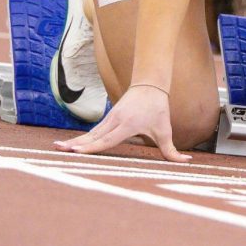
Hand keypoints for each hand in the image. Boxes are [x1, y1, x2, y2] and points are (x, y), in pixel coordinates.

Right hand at [53, 84, 190, 161]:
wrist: (149, 85)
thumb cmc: (158, 108)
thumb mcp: (165, 130)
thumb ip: (172, 150)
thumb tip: (186, 161)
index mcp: (127, 124)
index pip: (107, 139)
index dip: (92, 147)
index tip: (78, 151)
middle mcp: (115, 121)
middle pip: (93, 136)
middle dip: (77, 144)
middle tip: (59, 150)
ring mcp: (110, 119)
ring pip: (91, 133)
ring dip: (75, 141)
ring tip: (58, 148)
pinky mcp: (108, 119)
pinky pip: (94, 131)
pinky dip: (82, 138)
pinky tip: (71, 145)